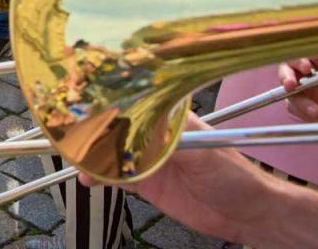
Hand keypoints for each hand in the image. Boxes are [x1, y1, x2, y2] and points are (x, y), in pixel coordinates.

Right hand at [80, 113, 275, 244]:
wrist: (247, 214)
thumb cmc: (235, 175)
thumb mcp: (201, 151)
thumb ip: (166, 142)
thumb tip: (135, 129)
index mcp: (168, 118)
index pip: (132, 104)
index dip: (108, 104)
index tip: (84, 106)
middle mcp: (154, 135)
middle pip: (116, 128)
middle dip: (93, 130)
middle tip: (70, 134)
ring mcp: (148, 160)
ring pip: (111, 153)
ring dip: (92, 156)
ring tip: (75, 159)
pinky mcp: (146, 183)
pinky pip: (116, 178)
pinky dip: (99, 178)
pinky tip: (88, 180)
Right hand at [280, 53, 317, 121]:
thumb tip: (311, 53)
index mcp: (311, 62)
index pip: (297, 57)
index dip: (297, 61)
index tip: (307, 68)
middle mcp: (302, 76)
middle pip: (284, 72)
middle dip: (285, 77)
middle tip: (291, 85)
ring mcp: (302, 93)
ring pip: (289, 94)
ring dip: (300, 102)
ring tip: (317, 112)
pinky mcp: (303, 109)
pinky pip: (295, 110)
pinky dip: (304, 113)